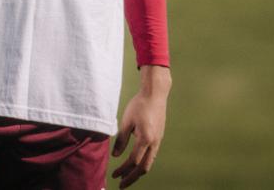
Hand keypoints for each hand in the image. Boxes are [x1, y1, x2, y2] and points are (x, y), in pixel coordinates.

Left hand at [111, 65, 170, 187]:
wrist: (155, 94)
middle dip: (132, 178)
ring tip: (127, 176)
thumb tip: (115, 156)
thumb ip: (121, 140)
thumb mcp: (126, 122)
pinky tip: (136, 162)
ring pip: (149, 162)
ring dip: (138, 171)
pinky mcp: (159, 137)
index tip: (114, 175)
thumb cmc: (139, 105)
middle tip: (122, 185)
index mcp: (145, 139)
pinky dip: (143, 162)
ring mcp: (158, 140)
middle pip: (144, 167)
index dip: (123, 170)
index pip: (133, 161)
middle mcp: (154, 142)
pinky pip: (152, 155)